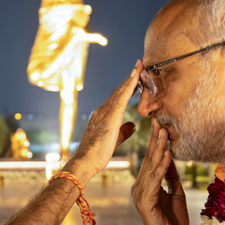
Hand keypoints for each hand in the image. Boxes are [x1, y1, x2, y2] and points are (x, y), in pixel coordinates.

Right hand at [63, 61, 140, 183]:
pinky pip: (122, 97)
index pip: (118, 98)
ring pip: (120, 90)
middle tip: (139, 64)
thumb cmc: (97, 155)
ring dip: (131, 77)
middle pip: (119, 90)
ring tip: (139, 65)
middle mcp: (103, 110)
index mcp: (104, 116)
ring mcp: (105, 111)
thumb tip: (133, 125)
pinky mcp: (110, 116)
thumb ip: (123, 131)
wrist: (85, 161)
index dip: (127, 87)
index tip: (136, 77)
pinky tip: (135, 77)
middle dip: (130, 77)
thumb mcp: (114, 140)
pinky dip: (129, 85)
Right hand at [131, 118, 190, 224]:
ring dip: (158, 149)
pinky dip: (161, 167)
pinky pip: (154, 181)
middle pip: (149, 160)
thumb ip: (172, 177)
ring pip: (150, 168)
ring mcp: (140, 196)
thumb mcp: (176, 194)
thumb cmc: (174, 222)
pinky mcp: (145, 203)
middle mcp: (139, 188)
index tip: (161, 125)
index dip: (156, 143)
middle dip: (155, 141)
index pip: (151, 160)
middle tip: (159, 122)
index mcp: (145, 186)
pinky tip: (167, 155)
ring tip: (163, 133)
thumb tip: (171, 157)